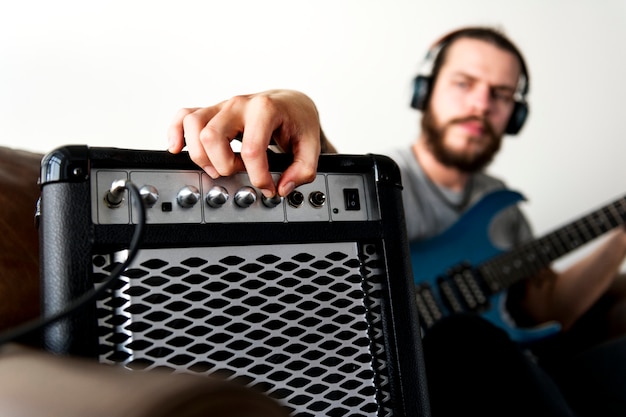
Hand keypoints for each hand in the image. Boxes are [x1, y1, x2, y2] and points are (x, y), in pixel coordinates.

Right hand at [167, 89, 321, 197]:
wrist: (292, 104)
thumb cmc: (297, 121)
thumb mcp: (311, 146)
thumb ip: (303, 170)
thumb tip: (283, 186)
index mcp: (265, 109)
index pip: (252, 150)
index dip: (259, 177)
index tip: (268, 187)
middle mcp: (240, 104)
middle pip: (212, 136)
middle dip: (224, 165)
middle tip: (240, 171)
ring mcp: (223, 106)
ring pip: (193, 126)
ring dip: (202, 155)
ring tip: (219, 165)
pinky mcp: (213, 112)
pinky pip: (184, 116)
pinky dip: (176, 132)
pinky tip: (178, 149)